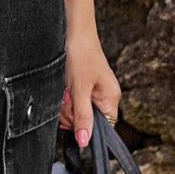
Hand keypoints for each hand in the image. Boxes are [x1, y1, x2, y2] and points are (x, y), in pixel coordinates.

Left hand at [59, 28, 121, 149]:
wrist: (73, 31)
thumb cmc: (81, 55)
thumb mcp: (79, 90)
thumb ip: (82, 117)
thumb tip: (85, 141)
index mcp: (111, 99)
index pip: (102, 128)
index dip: (84, 126)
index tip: (72, 115)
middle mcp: (104, 97)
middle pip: (86, 121)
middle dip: (71, 112)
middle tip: (67, 96)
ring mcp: (93, 92)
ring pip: (76, 112)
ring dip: (66, 104)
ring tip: (65, 88)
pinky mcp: (82, 87)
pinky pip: (72, 101)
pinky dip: (65, 97)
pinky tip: (63, 87)